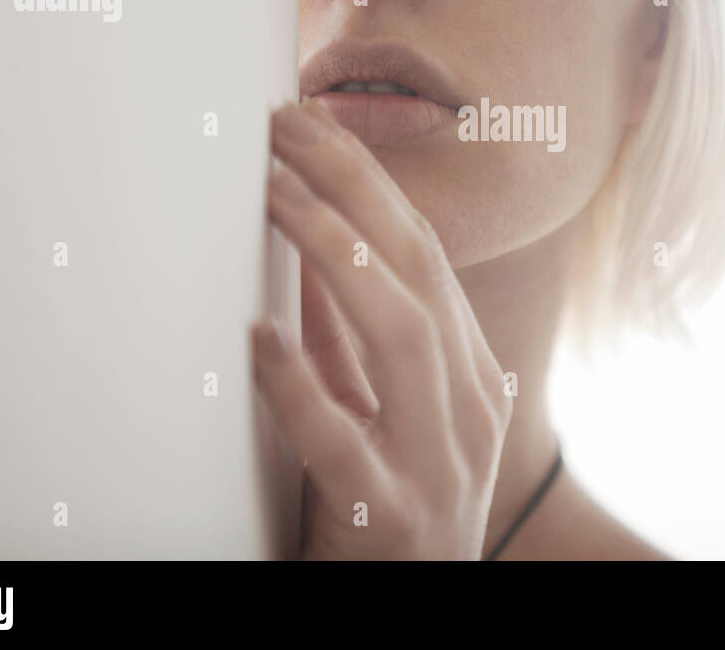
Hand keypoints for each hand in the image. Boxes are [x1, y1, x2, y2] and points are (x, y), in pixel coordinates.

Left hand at [253, 96, 512, 558]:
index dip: (368, 181)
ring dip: (331, 252)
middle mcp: (467, 408)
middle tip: (285, 124)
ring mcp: (438, 464)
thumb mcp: (378, 411)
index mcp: (468, 374)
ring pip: (404, 335)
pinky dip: (299, 384)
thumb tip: (306, 248)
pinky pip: (341, 443)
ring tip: (271, 194)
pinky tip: (257, 338)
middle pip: (418, 270)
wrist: (410, 611)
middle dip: (353, 186)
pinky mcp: (388, 520)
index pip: (424, 253)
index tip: (311, 123)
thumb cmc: (386, 510)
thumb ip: (348, 338)